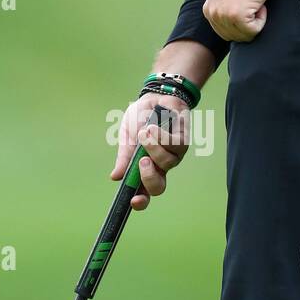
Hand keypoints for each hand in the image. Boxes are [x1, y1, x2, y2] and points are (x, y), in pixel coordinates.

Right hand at [110, 93, 190, 210]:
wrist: (154, 97)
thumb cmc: (140, 119)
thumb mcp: (127, 137)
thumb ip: (124, 157)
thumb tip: (115, 177)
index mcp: (143, 169)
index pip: (143, 193)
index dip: (140, 202)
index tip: (133, 201)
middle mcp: (160, 167)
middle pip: (158, 187)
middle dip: (149, 177)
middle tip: (142, 161)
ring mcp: (173, 156)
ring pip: (167, 163)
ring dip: (154, 147)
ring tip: (145, 131)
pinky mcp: (184, 142)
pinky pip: (175, 145)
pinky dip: (163, 136)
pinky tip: (154, 126)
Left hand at [202, 0, 275, 41]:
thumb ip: (225, 11)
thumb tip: (235, 30)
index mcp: (209, 11)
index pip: (227, 33)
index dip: (242, 24)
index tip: (247, 6)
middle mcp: (213, 14)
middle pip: (236, 37)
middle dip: (249, 25)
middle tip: (253, 4)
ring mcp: (224, 15)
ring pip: (246, 35)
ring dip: (256, 21)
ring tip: (255, 3)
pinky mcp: (238, 15)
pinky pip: (254, 30)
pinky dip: (262, 19)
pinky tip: (259, 3)